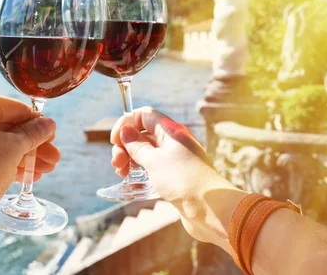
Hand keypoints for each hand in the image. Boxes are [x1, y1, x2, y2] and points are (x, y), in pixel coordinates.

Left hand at [0, 88, 58, 214]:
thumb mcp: (12, 149)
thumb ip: (32, 135)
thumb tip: (48, 124)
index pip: (16, 109)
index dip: (38, 126)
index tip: (53, 139)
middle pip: (8, 128)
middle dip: (32, 147)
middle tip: (53, 160)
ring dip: (22, 158)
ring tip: (42, 172)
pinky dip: (4, 164)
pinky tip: (25, 176)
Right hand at [110, 107, 242, 245]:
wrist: (211, 209)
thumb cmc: (183, 180)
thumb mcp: (154, 161)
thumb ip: (137, 146)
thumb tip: (125, 131)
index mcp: (171, 132)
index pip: (144, 115)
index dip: (127, 123)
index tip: (116, 140)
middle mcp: (172, 143)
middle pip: (142, 135)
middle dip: (125, 146)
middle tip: (117, 163)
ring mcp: (173, 160)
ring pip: (145, 153)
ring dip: (129, 160)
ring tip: (121, 174)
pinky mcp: (173, 177)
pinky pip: (151, 169)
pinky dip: (139, 173)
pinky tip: (132, 184)